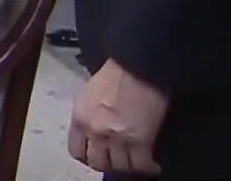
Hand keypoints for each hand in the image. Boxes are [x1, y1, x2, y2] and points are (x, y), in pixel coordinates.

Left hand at [69, 60, 167, 175]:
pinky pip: (142, 165)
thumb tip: (96, 131)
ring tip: (137, 161)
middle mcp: (95, 130)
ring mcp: (117, 138)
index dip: (88, 156)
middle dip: (109, 163)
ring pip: (120, 167)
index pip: (76, 151)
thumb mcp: (91, 93)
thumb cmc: (117, 72)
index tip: (98, 156)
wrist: (138, 64)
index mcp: (80, 117)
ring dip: (129, 166)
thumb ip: (90, 115)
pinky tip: (153, 164)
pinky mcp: (140, 141)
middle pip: (98, 162)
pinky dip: (148, 167)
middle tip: (119, 160)